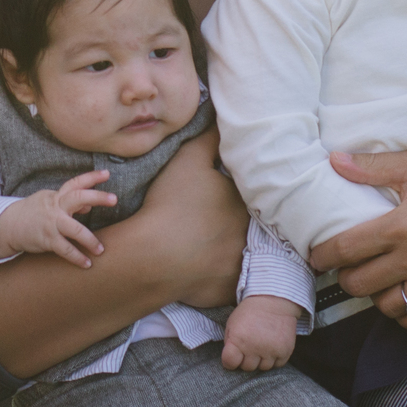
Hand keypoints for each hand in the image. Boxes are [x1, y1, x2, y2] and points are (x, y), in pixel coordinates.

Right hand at [0, 172, 117, 266]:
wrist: (7, 226)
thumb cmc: (32, 213)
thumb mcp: (50, 203)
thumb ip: (69, 203)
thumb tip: (89, 206)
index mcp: (56, 197)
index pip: (75, 183)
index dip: (91, 178)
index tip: (107, 173)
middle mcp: (55, 207)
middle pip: (77, 197)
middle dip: (97, 197)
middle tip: (114, 199)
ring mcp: (51, 223)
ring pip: (75, 229)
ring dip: (90, 240)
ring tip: (101, 250)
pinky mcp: (47, 240)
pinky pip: (65, 249)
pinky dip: (77, 257)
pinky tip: (87, 264)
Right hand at [134, 130, 250, 309]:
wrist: (154, 257)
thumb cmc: (171, 205)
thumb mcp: (188, 160)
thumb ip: (210, 137)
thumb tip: (224, 117)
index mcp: (245, 201)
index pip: (253, 192)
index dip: (239, 190)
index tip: (222, 191)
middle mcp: (252, 233)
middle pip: (252, 222)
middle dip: (240, 219)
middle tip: (215, 217)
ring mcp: (242, 264)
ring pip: (243, 251)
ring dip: (233, 246)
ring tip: (211, 242)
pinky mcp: (228, 289)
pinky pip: (229, 279)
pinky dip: (220, 274)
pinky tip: (205, 266)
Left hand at [220, 294, 300, 371]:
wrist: (274, 300)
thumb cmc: (250, 312)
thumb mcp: (232, 323)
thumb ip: (229, 343)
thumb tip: (231, 360)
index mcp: (238, 340)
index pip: (230, 363)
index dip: (230, 361)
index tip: (234, 356)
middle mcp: (254, 348)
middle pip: (247, 368)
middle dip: (246, 359)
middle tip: (250, 347)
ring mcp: (271, 350)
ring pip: (263, 368)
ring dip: (261, 360)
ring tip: (261, 345)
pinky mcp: (285, 351)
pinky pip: (277, 364)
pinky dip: (274, 358)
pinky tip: (272, 346)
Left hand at [306, 149, 406, 320]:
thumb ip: (373, 168)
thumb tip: (333, 160)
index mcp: (401, 226)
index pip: (345, 250)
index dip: (323, 256)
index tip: (318, 257)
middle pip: (360, 285)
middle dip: (346, 278)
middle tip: (347, 269)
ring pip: (388, 306)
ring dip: (376, 297)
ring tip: (377, 282)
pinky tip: (404, 298)